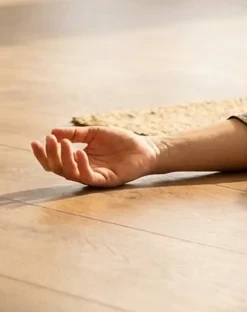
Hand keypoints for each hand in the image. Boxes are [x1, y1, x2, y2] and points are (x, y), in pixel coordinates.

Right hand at [30, 126, 160, 187]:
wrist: (146, 148)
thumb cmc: (121, 141)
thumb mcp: (96, 133)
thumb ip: (76, 133)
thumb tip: (52, 131)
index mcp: (78, 159)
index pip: (55, 160)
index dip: (43, 153)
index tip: (35, 141)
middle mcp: (82, 169)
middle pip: (58, 168)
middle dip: (51, 155)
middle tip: (50, 141)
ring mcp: (93, 176)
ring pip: (70, 173)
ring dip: (64, 159)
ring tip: (64, 144)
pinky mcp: (105, 180)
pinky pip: (88, 176)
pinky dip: (82, 165)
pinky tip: (80, 152)